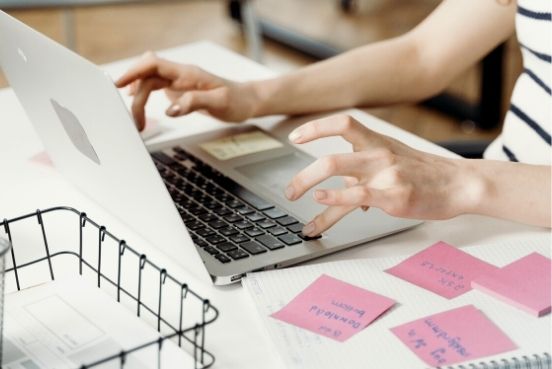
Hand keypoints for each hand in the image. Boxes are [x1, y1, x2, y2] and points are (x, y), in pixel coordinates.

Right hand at [115, 52, 259, 130]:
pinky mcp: (179, 89)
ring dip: (139, 99)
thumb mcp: (220, 103)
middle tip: (136, 121)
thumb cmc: (237, 101)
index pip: (153, 64)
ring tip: (137, 120)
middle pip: (147, 77)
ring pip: (149, 83)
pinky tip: (137, 102)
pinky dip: (143, 94)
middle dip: (136, 96)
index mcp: (188, 74)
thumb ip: (195, 103)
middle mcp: (180, 75)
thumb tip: (171, 110)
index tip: (119, 83)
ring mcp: (179, 81)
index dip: (134, 71)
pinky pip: (154, 87)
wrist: (247, 101)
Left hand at [285, 114, 481, 235]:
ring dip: (309, 188)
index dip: (315, 128)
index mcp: (378, 141)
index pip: (342, 123)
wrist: (460, 184)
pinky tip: (320, 204)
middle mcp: (378, 154)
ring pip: (338, 172)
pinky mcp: (394, 196)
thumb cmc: (425, 173)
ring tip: (297, 204)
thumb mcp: (394, 159)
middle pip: (330, 158)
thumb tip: (340, 192)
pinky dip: (334, 200)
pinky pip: (358, 196)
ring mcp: (386, 174)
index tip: (295, 136)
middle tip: (290, 190)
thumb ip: (364, 172)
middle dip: (302, 176)